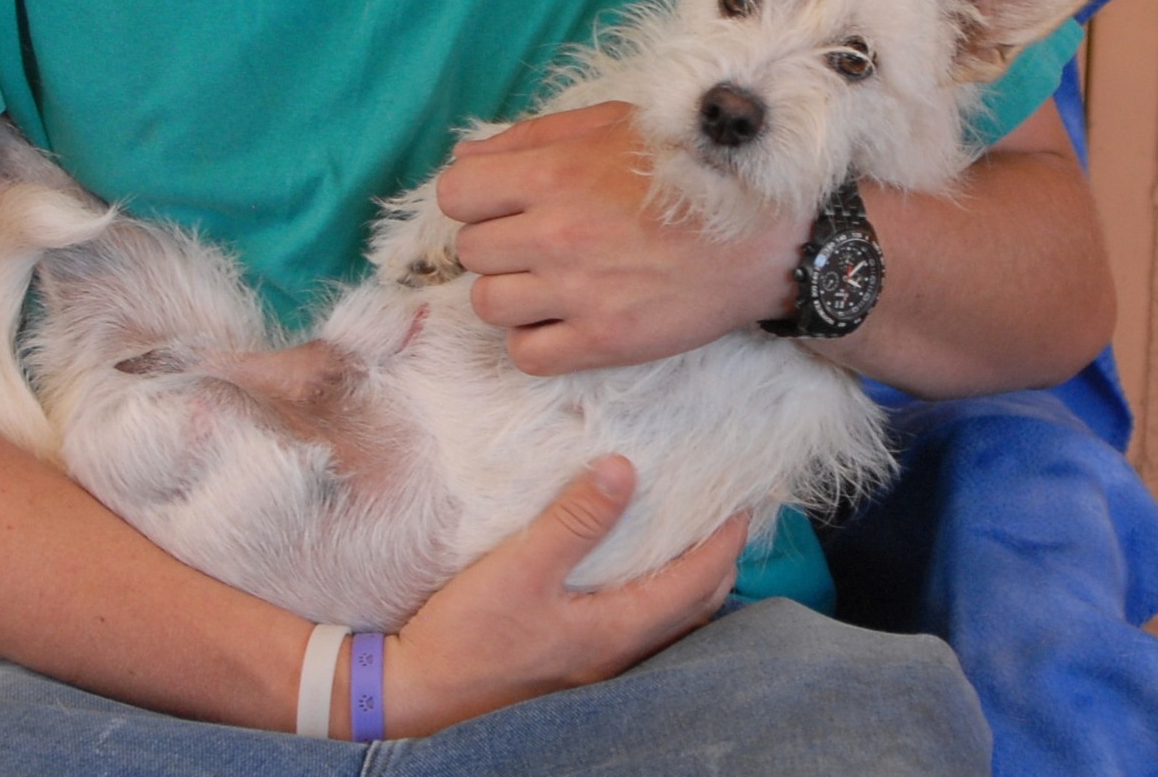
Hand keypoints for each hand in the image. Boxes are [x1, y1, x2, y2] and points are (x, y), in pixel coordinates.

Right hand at [382, 455, 745, 736]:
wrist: (418, 695)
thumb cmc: (467, 636)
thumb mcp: (520, 568)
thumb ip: (574, 520)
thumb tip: (624, 468)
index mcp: (617, 629)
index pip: (697, 581)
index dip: (726, 540)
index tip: (744, 501)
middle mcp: (619, 653)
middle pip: (696, 607)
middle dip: (721, 561)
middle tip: (726, 516)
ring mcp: (598, 665)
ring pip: (670, 622)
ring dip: (691, 582)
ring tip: (690, 540)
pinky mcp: (574, 663)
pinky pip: (639, 628)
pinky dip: (657, 597)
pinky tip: (634, 575)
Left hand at [436, 102, 804, 374]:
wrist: (766, 236)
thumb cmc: (689, 171)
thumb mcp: (612, 126)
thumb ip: (533, 138)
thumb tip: (464, 158)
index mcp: (555, 174)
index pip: (455, 193)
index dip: (475, 197)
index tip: (505, 202)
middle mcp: (556, 233)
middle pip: (470, 251)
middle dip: (498, 243)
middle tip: (540, 240)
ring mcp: (577, 293)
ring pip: (487, 304)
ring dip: (512, 293)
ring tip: (552, 281)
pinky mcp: (602, 342)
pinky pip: (524, 355)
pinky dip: (535, 340)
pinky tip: (564, 319)